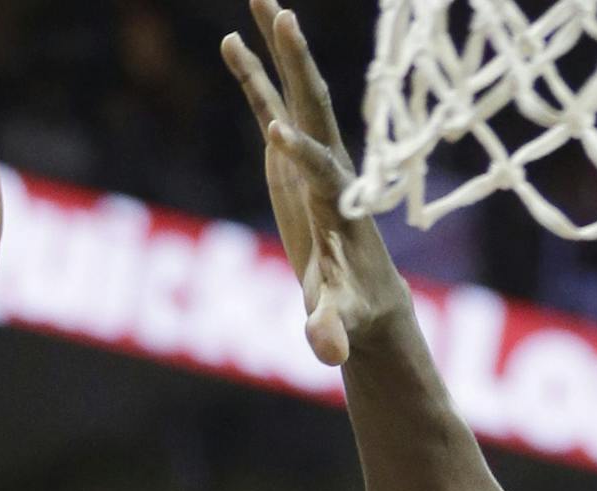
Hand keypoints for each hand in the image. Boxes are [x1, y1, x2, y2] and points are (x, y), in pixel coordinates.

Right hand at [221, 0, 411, 365]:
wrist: (366, 300)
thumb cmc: (355, 312)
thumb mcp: (340, 323)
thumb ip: (331, 331)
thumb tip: (326, 352)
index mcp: (338, 205)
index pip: (320, 172)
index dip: (302, 154)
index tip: (278, 132)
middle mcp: (328, 170)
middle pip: (314, 108)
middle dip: (300, 67)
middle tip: (286, 17)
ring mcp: (309, 158)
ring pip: (292, 93)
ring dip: (276, 49)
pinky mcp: (290, 159)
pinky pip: (268, 107)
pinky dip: (250, 75)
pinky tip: (229, 40)